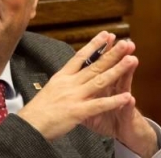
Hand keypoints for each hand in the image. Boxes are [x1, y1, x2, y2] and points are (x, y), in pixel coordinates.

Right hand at [17, 31, 135, 141]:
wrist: (28, 126)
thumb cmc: (38, 110)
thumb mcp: (50, 89)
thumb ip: (64, 80)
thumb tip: (72, 71)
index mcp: (62, 77)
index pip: (81, 56)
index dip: (95, 45)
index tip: (107, 34)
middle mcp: (70, 83)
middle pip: (95, 65)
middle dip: (112, 53)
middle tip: (127, 42)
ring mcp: (75, 96)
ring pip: (100, 80)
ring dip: (117, 70)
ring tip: (132, 60)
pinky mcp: (78, 111)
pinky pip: (99, 105)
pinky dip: (114, 101)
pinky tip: (127, 96)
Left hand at [82, 38, 157, 156]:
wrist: (125, 134)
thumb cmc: (108, 119)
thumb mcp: (93, 105)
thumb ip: (85, 93)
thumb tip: (72, 81)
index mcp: (104, 86)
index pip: (102, 66)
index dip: (103, 52)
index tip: (104, 36)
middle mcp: (116, 90)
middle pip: (114, 70)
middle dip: (117, 55)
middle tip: (123, 41)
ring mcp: (123, 101)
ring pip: (125, 86)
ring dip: (128, 73)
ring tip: (132, 60)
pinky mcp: (127, 116)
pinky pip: (126, 111)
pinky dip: (127, 105)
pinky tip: (130, 99)